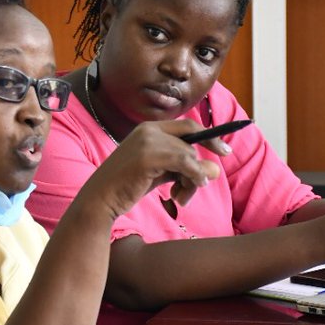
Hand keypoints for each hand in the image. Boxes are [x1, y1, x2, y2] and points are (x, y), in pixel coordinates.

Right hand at [82, 120, 223, 219]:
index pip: (187, 126)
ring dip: (193, 178)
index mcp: (148, 129)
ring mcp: (147, 141)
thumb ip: (183, 169)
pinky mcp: (148, 156)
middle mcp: (148, 130)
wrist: (100, 199)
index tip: (224, 150)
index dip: (209, 137)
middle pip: (191, 139)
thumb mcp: (159, 174)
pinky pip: (184, 163)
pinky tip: (184, 194)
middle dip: (203, 160)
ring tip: (183, 197)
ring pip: (189, 154)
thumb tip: (215, 170)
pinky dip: (192, 177)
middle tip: (203, 180)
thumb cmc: (127, 187)